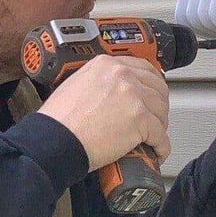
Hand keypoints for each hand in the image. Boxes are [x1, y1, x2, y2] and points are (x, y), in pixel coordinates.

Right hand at [37, 55, 170, 171]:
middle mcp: (123, 75)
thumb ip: (99, 82)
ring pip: (161, 111)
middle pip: (157, 88)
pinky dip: (161, 146)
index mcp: (107, 65)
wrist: (54, 139)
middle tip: (155, 118)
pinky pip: (160, 135)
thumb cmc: (59, 119)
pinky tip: (157, 152)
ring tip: (154, 137)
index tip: (154, 94)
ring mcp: (133, 96)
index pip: (144, 68)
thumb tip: (112, 94)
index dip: (153, 85)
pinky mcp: (139, 119)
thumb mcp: (77, 84)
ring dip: (160, 126)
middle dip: (158, 106)